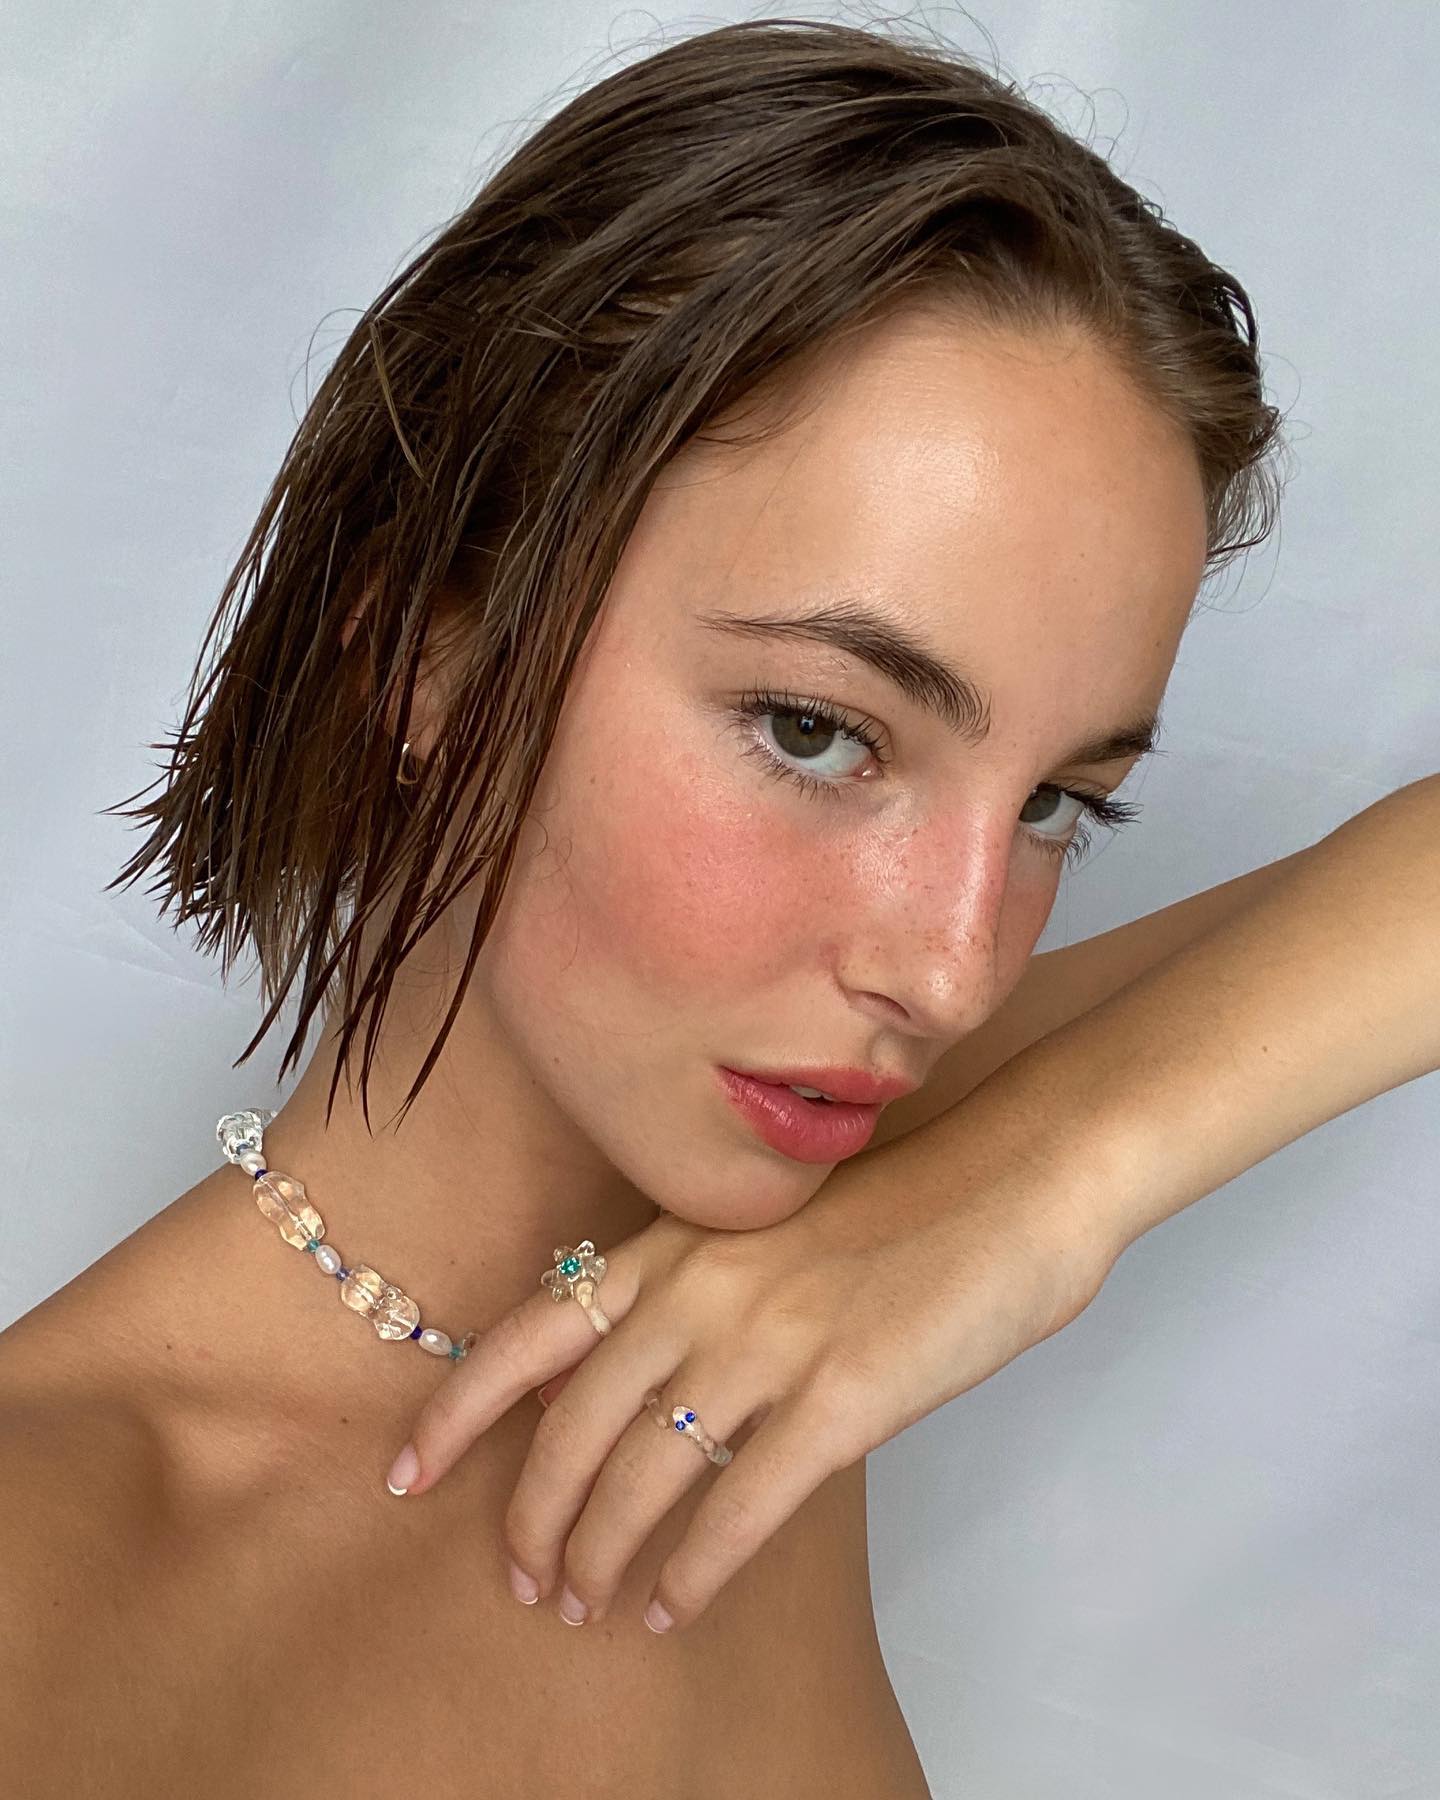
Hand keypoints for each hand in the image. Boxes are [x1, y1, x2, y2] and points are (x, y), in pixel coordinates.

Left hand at [386, 1114, 1113, 1633]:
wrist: (1016, 1178)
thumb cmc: (901, 1202)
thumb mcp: (768, 1230)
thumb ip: (696, 1293)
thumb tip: (641, 1388)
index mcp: (677, 1242)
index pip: (530, 1331)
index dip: (457, 1409)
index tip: (407, 1474)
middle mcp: (701, 1290)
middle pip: (571, 1427)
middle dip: (532, 1519)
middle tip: (522, 1580)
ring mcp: (769, 1344)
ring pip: (641, 1477)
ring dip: (601, 1557)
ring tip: (586, 1606)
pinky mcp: (843, 1399)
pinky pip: (739, 1508)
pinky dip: (694, 1572)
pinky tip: (674, 1609)